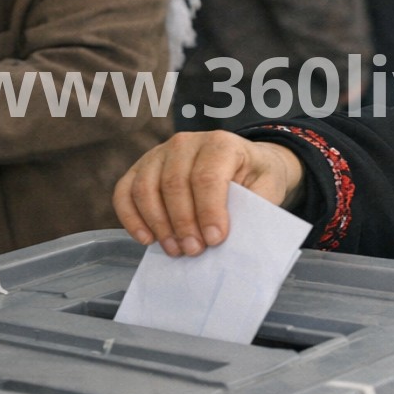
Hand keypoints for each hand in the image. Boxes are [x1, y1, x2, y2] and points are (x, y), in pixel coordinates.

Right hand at [114, 132, 305, 255]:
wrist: (243, 163)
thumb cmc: (255, 177)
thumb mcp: (267, 187)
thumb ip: (254, 207)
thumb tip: (236, 237)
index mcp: (220, 143)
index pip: (207, 177)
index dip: (209, 211)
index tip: (215, 240)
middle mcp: (186, 142)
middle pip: (174, 184)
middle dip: (183, 223)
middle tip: (194, 251)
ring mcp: (159, 153)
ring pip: (146, 188)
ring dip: (158, 224)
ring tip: (175, 250)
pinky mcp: (141, 167)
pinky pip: (125, 191)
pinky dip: (131, 218)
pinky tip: (147, 239)